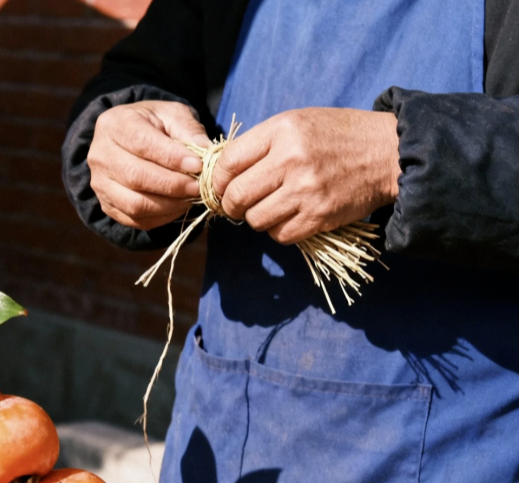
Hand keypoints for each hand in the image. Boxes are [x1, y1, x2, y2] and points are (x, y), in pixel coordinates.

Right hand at [87, 101, 210, 230]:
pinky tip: (178, 206)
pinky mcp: (107, 205)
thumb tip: (206, 153)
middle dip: (171, 184)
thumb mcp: (171, 115)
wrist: (128, 141)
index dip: (171, 157)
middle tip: (198, 186)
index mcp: (112, 125)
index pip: (141, 144)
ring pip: (134, 203)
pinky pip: (135, 219)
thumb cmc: (153, 125)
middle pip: (135, 177)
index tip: (197, 165)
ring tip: (190, 197)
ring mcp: (100, 184)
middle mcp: (99, 156)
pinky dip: (161, 217)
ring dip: (168, 204)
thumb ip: (188, 130)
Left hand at [211, 108, 400, 243]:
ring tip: (270, 206)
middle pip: (236, 196)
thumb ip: (259, 145)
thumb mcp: (296, 123)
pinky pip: (280, 235)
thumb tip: (220, 175)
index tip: (223, 185)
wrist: (387, 153)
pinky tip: (289, 216)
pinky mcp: (320, 216)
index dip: (218, 180)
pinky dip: (279, 230)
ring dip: (257, 218)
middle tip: (238, 204)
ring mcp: (307, 190)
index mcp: (282, 131)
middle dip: (231, 204)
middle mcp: (292, 160)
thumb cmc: (335, 136)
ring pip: (255, 220)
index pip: (228, 163)